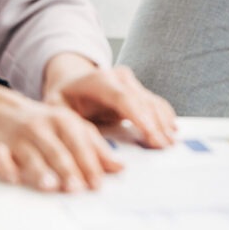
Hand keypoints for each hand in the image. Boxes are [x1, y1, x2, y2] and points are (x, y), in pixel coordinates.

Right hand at [0, 93, 122, 192]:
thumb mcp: (72, 128)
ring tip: (50, 185)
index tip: (97, 184)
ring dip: (40, 170)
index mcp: (64, 120)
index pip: (80, 144)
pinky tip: (13, 178)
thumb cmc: (44, 124)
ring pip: (30, 154)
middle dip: (67, 169)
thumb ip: (96, 148)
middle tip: (77, 187)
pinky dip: (5, 167)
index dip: (89, 164)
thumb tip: (119, 168)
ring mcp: (18, 135)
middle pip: (57, 150)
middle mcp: (42, 126)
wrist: (0, 110)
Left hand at [43, 62, 176, 148]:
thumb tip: (88, 152)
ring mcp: (132, 83)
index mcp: (99, 80)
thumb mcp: (57, 111)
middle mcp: (119, 77)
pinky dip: (164, 116)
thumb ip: (73, 128)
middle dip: (155, 124)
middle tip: (163, 145)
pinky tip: (171, 129)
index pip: (123, 97)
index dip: (139, 116)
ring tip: (170, 142)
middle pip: (143, 101)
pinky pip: (155, 103)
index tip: (150, 134)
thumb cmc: (63, 99)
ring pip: (153, 102)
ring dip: (163, 122)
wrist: (71, 82)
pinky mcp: (139, 91)